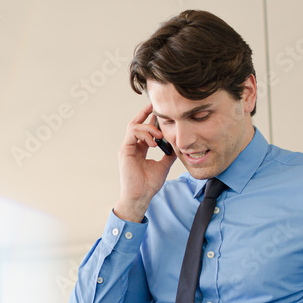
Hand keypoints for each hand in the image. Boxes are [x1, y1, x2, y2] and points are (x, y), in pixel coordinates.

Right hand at [114, 104, 175, 222]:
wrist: (141, 196)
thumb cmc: (149, 184)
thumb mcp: (163, 165)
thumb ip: (168, 154)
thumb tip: (177, 146)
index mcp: (139, 149)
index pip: (144, 130)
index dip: (150, 119)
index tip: (159, 111)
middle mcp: (132, 146)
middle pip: (136, 123)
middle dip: (145, 113)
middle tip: (155, 106)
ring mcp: (127, 148)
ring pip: (134, 126)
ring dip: (149, 127)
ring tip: (160, 135)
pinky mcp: (125, 150)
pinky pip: (132, 133)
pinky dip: (144, 134)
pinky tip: (154, 142)